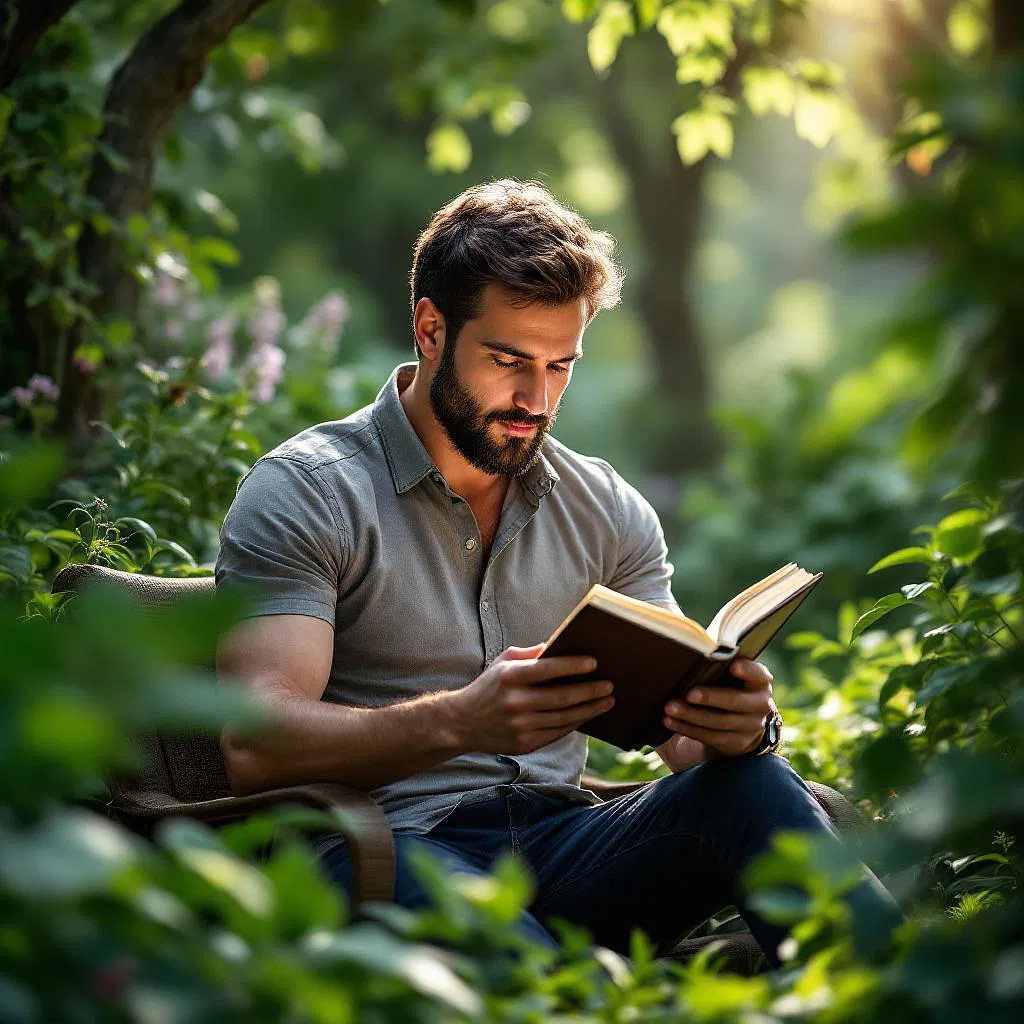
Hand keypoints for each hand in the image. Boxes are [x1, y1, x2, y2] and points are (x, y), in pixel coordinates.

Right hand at [447, 645, 613, 755]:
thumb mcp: (502, 664)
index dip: (573, 666)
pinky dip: (575, 723)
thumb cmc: (488, 687)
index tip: (594, 663)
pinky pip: (557, 732)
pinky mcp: (524, 744)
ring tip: (607, 701)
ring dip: (589, 709)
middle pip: (562, 697)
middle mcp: (515, 702)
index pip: (547, 669)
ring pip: (564, 717)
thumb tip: (557, 644)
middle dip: (590, 691)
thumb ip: (529, 654)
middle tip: (609, 685)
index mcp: (510, 677)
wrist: (461, 723)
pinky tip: (587, 715)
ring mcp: (520, 725)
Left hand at [659, 658, 774, 760]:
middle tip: (688, 693)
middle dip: (710, 697)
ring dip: (692, 716)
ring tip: (669, 708)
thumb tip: (686, 637)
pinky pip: (710, 737)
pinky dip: (687, 729)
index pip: (758, 674)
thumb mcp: (729, 671)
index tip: (732, 665)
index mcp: (760, 681)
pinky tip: (669, 722)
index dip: (747, 670)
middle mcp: (760, 704)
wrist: (744, 720)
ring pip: (719, 722)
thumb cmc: (728, 683)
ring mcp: (750, 726)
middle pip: (735, 701)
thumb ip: (717, 660)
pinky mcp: (735, 743)